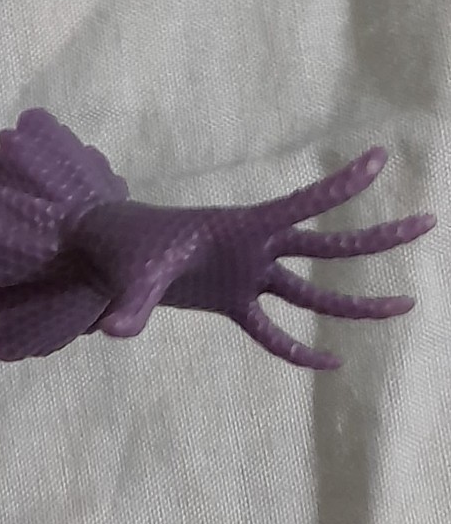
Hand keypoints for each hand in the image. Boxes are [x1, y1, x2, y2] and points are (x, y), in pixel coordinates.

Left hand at [67, 149, 430, 368]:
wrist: (105, 254)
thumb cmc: (122, 249)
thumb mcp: (130, 273)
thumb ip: (131, 303)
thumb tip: (111, 331)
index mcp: (238, 228)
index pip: (299, 204)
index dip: (338, 186)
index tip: (377, 159)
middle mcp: (252, 249)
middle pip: (326, 246)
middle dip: (376, 237)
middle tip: (428, 221)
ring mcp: (246, 275)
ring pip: (314, 292)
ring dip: (356, 302)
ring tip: (407, 303)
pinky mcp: (231, 302)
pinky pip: (273, 331)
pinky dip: (297, 350)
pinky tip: (329, 365)